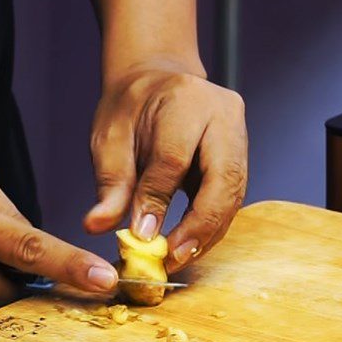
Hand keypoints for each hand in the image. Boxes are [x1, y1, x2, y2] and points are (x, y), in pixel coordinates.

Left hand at [84, 62, 247, 272]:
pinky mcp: (242, 157)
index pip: (174, 158)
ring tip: (178, 257)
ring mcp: (239, 136)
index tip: (141, 237)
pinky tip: (190, 244)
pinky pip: (232, 198)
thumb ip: (110, 184)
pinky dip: (212, 226)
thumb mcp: (110, 139)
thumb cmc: (131, 107)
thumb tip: (98, 225)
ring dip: (208, 233)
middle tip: (172, 258)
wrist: (158, 82)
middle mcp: (223, 115)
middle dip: (199, 227)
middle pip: (222, 180)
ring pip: (233, 194)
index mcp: (185, 99)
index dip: (159, 201)